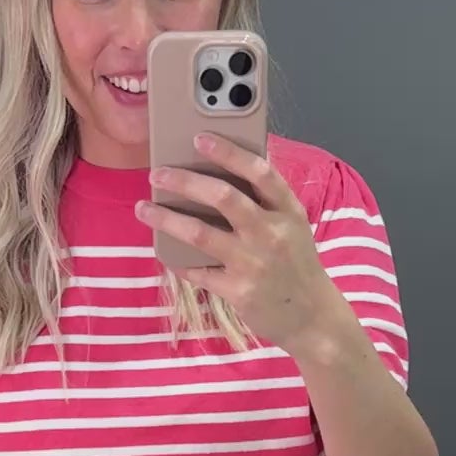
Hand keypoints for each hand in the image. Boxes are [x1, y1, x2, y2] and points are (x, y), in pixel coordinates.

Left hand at [135, 134, 341, 354]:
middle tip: (157, 174)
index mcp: (287, 210)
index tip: (199, 139)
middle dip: (184, 181)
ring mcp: (253, 263)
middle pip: (222, 196)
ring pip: (200, 233)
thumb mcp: (294, 226)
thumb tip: (223, 170)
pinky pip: (198, 271)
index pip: (258, 171)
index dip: (228, 152)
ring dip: (166, 218)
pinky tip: (164, 251)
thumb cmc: (297, 264)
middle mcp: (271, 233)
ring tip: (144, 208)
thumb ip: (267, 201)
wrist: (312, 316)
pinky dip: (177, 260)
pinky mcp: (238, 291)